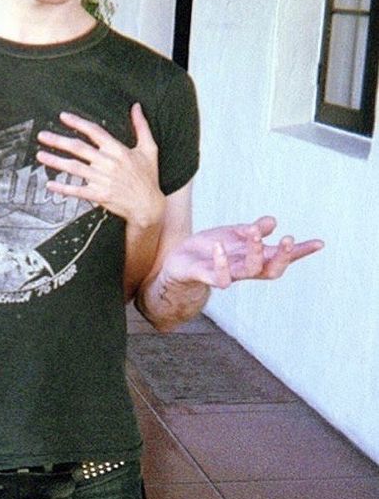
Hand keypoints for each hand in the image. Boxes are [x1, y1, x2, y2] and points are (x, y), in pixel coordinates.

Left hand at [35, 103, 164, 227]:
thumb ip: (141, 126)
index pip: (94, 132)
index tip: (63, 117)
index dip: (78, 123)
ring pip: (74, 168)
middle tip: (42, 135)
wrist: (149, 206)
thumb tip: (137, 107)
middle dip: (58, 140)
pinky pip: (77, 190)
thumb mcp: (149, 149)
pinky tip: (50, 184)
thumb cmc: (148, 177)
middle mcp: (108, 163)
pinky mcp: (99, 195)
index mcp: (118, 150)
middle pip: (79, 148)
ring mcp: (102, 180)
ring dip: (56, 161)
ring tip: (40, 155)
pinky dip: (63, 188)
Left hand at [163, 216, 323, 288]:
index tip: (319, 243)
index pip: (281, 257)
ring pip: (248, 271)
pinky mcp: (205, 276)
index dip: (300, 252)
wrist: (179, 265)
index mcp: (253, 258)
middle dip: (282, 256)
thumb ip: (253, 231)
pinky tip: (221, 246)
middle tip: (287, 238)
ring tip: (254, 234)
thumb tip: (272, 221)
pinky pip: (218, 277)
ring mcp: (226, 274)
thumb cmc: (209, 251)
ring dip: (254, 252)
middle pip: (271, 270)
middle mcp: (243, 269)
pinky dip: (221, 262)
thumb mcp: (233, 235)